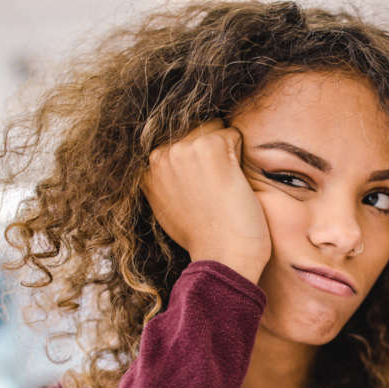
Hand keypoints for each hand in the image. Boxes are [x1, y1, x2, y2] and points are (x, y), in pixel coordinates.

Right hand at [141, 120, 271, 282]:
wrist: (224, 257)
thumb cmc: (205, 238)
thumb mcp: (169, 208)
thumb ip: (167, 179)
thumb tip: (177, 159)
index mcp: (146, 169)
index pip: (176, 139)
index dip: (197, 159)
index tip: (203, 188)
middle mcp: (160, 154)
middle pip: (196, 128)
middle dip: (211, 151)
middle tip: (215, 189)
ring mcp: (183, 148)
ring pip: (215, 128)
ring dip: (227, 152)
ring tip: (223, 187)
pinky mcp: (210, 147)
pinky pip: (234, 134)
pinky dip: (242, 157)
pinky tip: (234, 185)